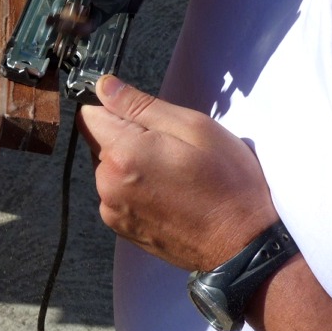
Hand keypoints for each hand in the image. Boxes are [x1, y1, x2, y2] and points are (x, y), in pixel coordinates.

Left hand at [77, 75, 280, 270]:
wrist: (242, 245)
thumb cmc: (227, 183)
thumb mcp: (193, 128)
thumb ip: (140, 105)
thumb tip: (104, 85)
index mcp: (123, 154)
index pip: (89, 115)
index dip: (113, 107)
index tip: (141, 115)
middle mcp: (107, 183)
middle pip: (98, 141)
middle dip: (125, 135)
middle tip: (169, 147)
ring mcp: (111, 209)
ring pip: (107, 168)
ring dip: (130, 162)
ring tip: (171, 172)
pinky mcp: (120, 228)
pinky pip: (115, 193)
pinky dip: (133, 187)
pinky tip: (166, 193)